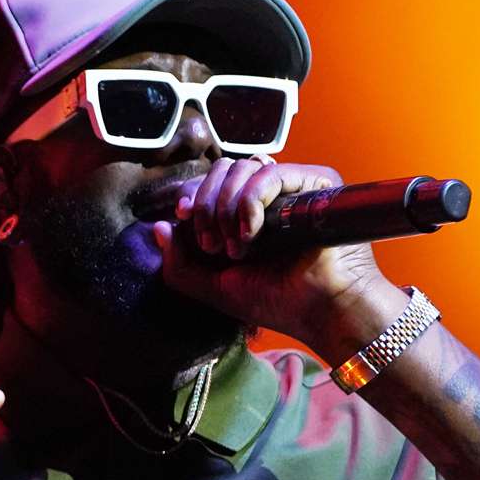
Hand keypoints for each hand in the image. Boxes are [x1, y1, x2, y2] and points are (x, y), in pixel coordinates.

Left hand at [152, 157, 389, 348]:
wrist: (320, 311)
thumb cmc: (277, 302)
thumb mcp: (215, 288)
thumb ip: (180, 264)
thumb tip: (159, 227)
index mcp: (248, 213)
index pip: (213, 183)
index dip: (193, 194)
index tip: (184, 215)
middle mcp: (269, 195)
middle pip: (223, 170)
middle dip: (206, 205)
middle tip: (213, 245)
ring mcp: (291, 187)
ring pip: (241, 168)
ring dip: (226, 207)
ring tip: (236, 247)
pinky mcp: (313, 183)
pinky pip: (268, 174)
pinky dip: (249, 202)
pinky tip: (251, 233)